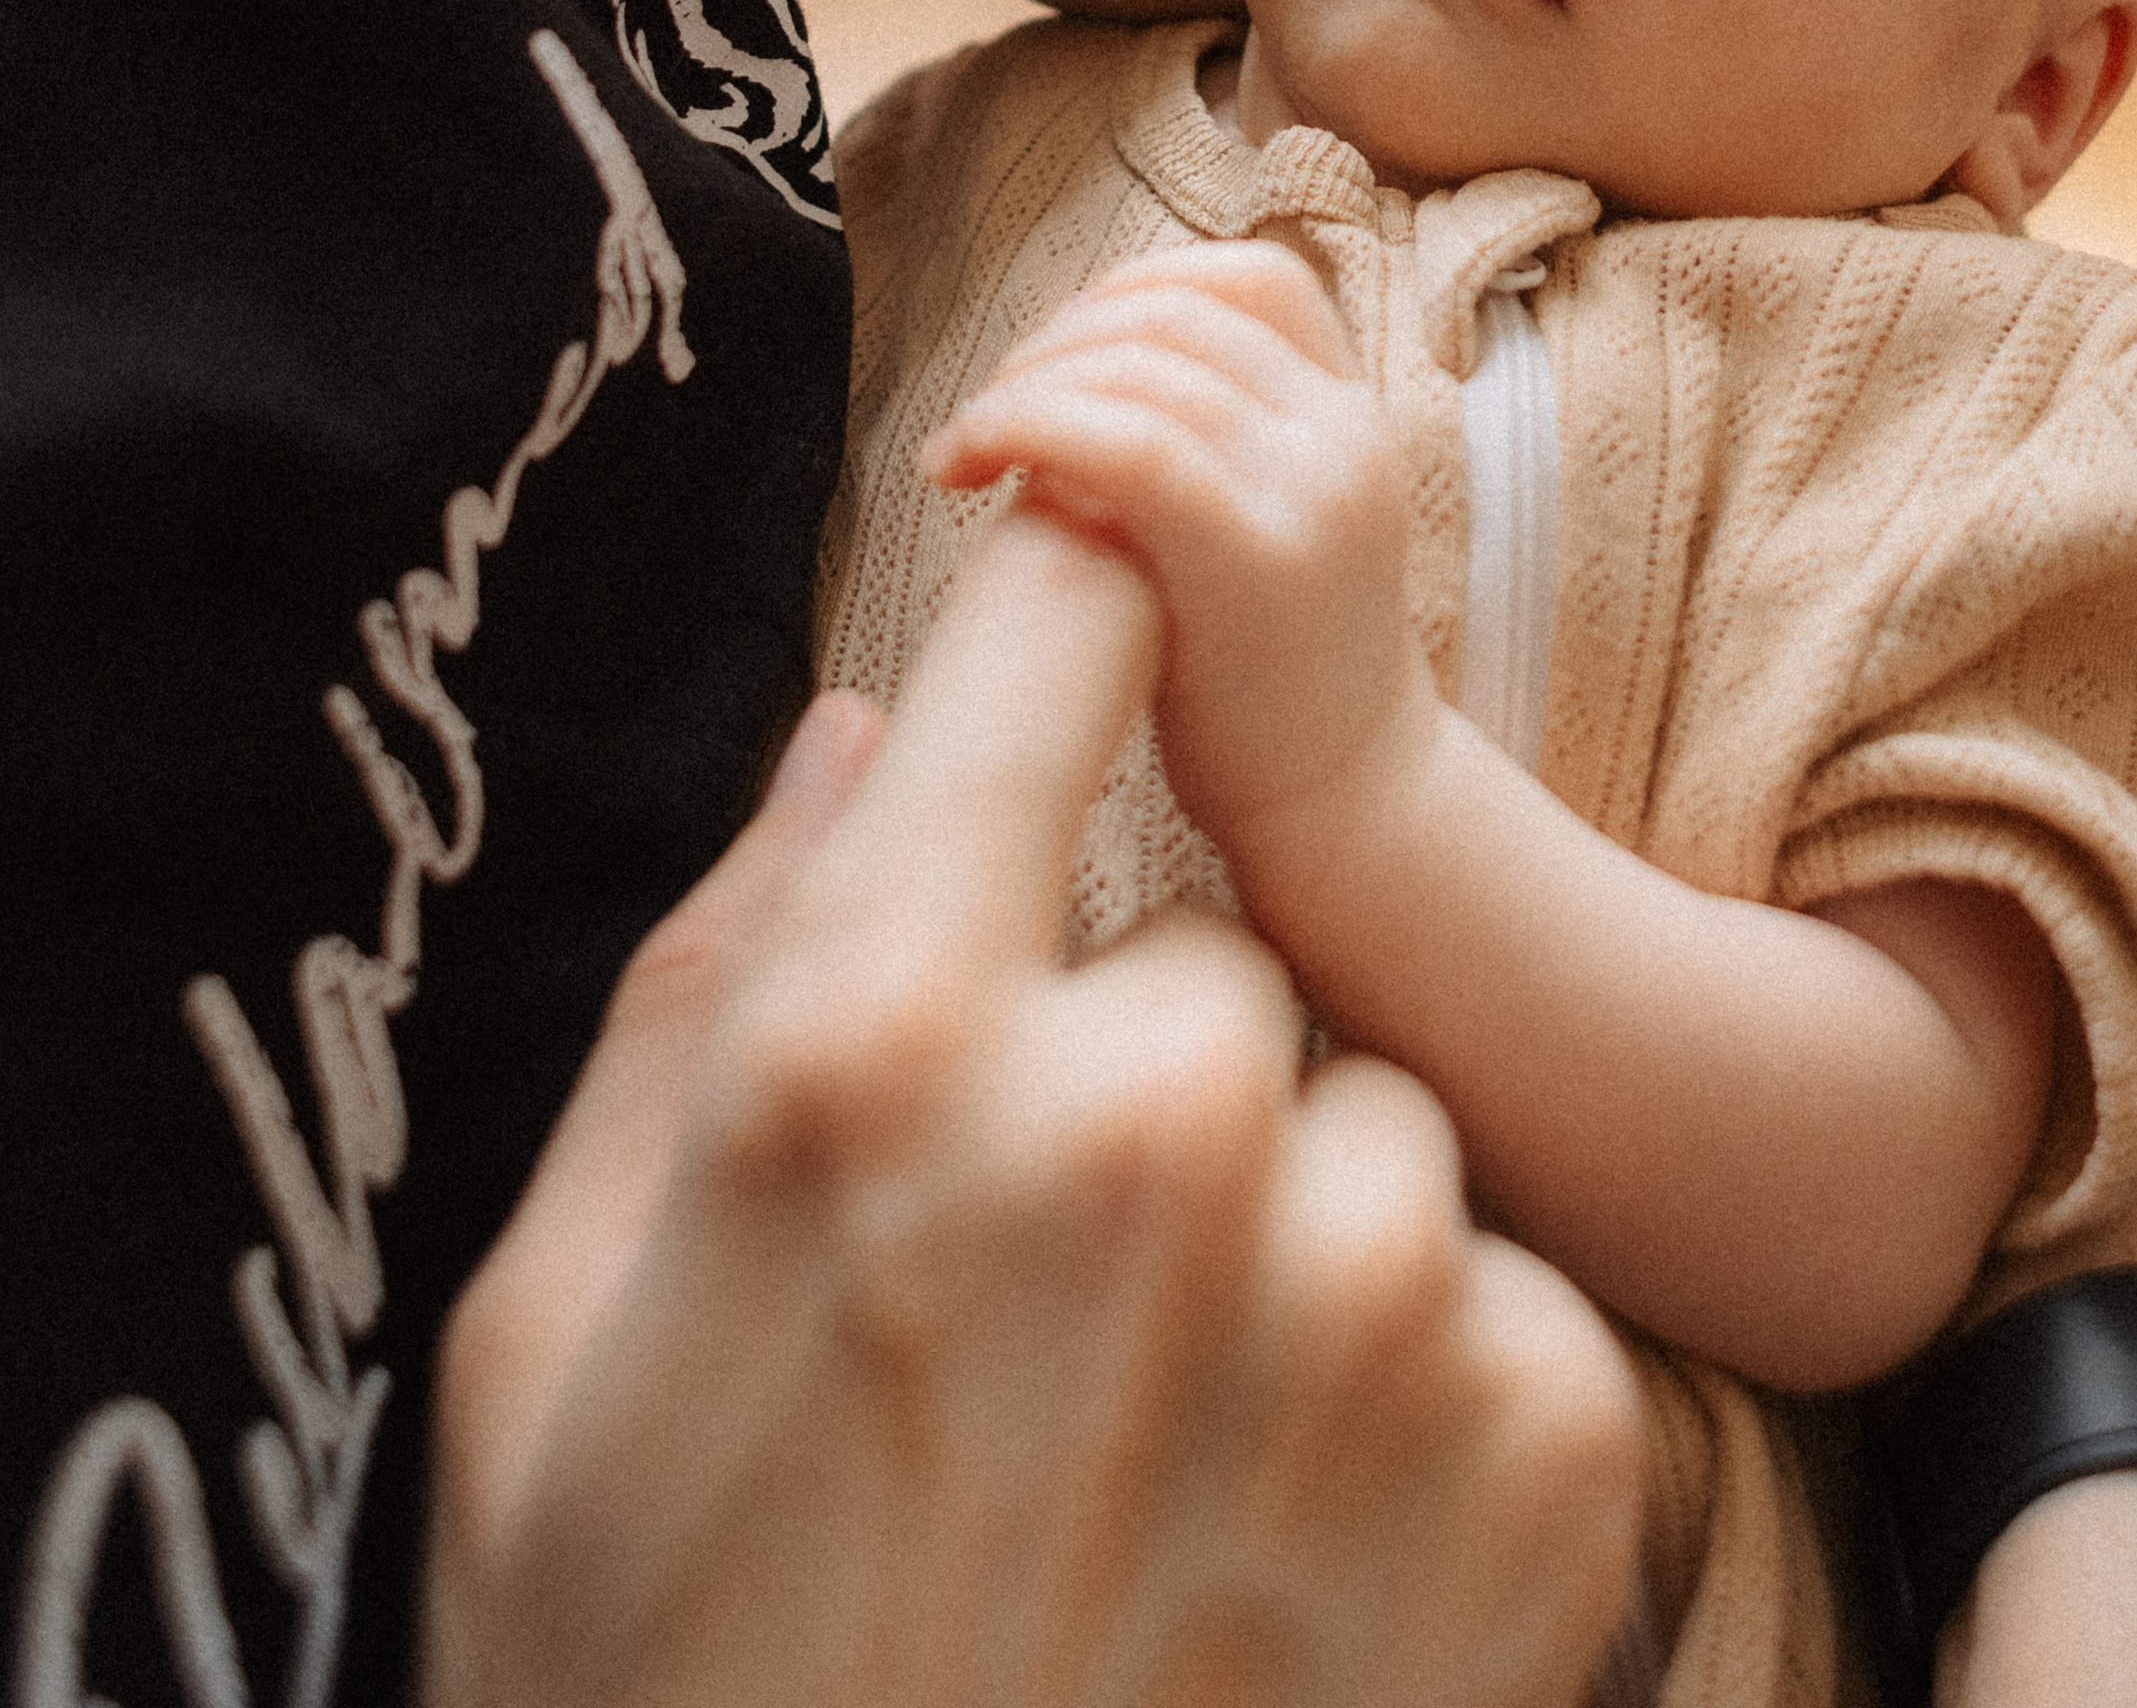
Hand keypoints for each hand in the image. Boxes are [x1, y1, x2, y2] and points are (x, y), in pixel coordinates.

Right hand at [426, 506, 1639, 1707]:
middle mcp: (1144, 1118)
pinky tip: (1298, 1568)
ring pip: (1379, 1131)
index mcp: (876, 1050)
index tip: (1118, 559)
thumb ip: (720, 982)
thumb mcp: (562, 1342)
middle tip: (1048, 1333)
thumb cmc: (670, 1691)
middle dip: (1156, 1089)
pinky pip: (1518, 1304)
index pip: (1051, 645)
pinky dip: (1441, 1410)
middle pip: (1219, 953)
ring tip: (1171, 1478)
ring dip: (1307, 1255)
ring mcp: (1372, 1283)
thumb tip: (869, 735)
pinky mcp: (1556, 1452)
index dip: (1090, 577)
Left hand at [922, 242, 1439, 876]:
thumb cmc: (1268, 680)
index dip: (1131, 287)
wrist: (1350, 813)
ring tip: (962, 448)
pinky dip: (1028, 425)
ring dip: (1022, 384)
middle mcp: (1346, 433)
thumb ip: (1201, 441)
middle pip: (1174, 310)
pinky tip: (968, 466)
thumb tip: (1059, 372)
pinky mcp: (1261, 557)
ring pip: (1140, 364)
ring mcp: (1315, 489)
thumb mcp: (1262, 525)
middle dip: (1053, 340)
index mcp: (1352, 413)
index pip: (1248, 277)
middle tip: (984, 414)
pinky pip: (1128, 441)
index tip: (1054, 356)